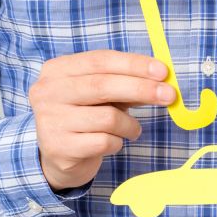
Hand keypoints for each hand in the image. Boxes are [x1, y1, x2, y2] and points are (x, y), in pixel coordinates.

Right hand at [28, 50, 175, 190]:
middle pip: (102, 86)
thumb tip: (160, 79)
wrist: (57, 156)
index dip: (134, 64)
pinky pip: (104, 142)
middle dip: (141, 89)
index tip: (163, 71)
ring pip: (107, 118)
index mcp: (57, 70)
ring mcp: (50, 120)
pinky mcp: (59, 147)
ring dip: (130, 125)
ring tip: (132, 129)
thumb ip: (125, 84)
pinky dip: (118, 142)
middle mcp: (47, 92)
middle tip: (169, 95)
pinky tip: (114, 142)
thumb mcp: (101, 95)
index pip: (100, 60)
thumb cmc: (85, 116)